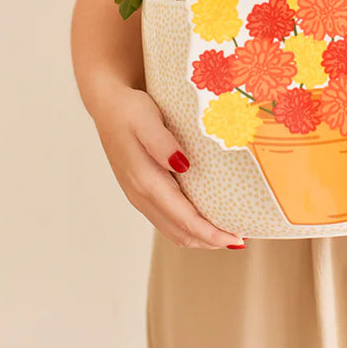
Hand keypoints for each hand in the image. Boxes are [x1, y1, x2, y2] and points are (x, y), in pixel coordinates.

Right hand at [91, 84, 244, 249]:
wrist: (107, 107)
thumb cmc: (130, 110)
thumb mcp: (147, 119)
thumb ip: (162, 143)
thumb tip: (183, 165)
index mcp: (145, 181)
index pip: (183, 219)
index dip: (210, 233)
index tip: (236, 238)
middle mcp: (140, 195)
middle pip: (179, 232)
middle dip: (209, 240)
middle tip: (239, 240)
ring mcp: (139, 197)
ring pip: (172, 231)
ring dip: (199, 238)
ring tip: (226, 236)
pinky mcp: (141, 193)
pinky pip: (166, 221)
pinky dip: (187, 228)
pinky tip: (203, 221)